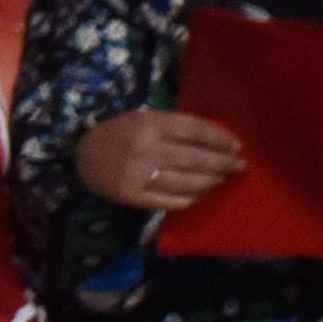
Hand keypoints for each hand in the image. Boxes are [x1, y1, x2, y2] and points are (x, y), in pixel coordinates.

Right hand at [75, 104, 244, 211]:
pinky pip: (175, 201)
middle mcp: (146, 149)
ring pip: (189, 183)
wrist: (83, 157)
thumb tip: (216, 140)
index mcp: (148, 124)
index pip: (194, 130)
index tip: (236, 146)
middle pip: (196, 159)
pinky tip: (202, 193)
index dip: (219, 139)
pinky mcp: (136, 196)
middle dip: (223, 163)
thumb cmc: (120, 135)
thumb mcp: (143, 120)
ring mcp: (140, 175)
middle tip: (239, 166)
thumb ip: (175, 128)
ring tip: (222, 178)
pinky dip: (194, 198)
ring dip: (212, 182)